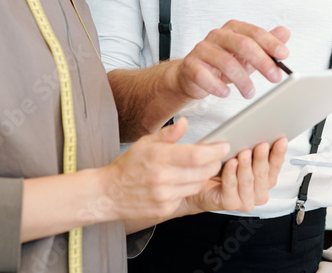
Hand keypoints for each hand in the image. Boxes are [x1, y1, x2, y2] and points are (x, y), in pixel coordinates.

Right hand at [99, 118, 227, 222]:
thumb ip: (168, 134)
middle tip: (214, 157)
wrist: (109, 193)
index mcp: (159, 157)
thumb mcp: (145, 143)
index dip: (214, 151)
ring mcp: (164, 196)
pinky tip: (182, 182)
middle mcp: (163, 178)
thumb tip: (185, 123)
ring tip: (198, 168)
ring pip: (197, 185)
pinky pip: (186, 197)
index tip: (223, 146)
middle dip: (213, 164)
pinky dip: (188, 189)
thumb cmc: (128, 166)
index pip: (196, 155)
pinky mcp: (164, 209)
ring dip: (202, 176)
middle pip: (202, 171)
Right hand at [175, 21, 289, 99]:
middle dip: (262, 62)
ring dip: (242, 80)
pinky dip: (217, 86)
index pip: (254, 33)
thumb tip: (285, 32)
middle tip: (275, 77)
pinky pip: (204, 75)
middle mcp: (217, 35)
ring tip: (250, 93)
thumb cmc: (224, 62)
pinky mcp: (190, 65)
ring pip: (226, 62)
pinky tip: (225, 93)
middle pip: (243, 45)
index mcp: (233, 29)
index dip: (270, 43)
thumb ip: (266, 42)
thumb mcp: (248, 54)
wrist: (194, 74)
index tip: (284, 55)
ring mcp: (202, 49)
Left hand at [185, 137, 288, 214]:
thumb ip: (253, 149)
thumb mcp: (242, 155)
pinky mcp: (231, 204)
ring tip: (244, 152)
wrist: (201, 185)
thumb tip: (260, 132)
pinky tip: (231, 163)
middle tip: (261, 144)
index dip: (279, 153)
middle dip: (262, 158)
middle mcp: (259, 192)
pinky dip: (231, 174)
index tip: (281, 140)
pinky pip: (231, 187)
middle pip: (263, 174)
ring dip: (246, 166)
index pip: (276, 166)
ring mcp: (246, 200)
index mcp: (266, 180)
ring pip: (248, 181)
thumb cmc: (223, 168)